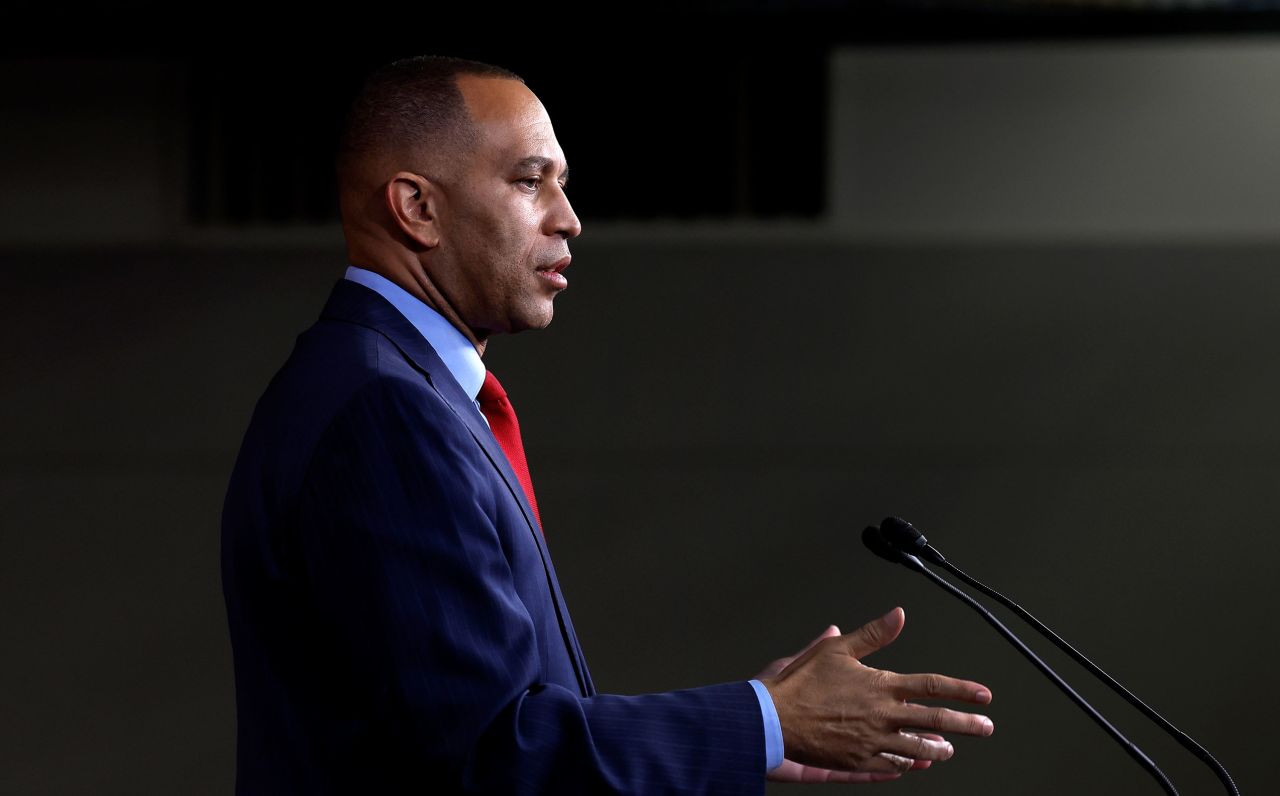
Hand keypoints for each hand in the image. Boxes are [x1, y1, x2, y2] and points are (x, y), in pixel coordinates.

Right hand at [759, 607, 993, 776]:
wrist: (776, 718)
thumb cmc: (802, 682)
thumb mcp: (836, 649)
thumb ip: (873, 634)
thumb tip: (898, 616)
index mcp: (881, 686)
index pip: (931, 687)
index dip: (961, 690)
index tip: (983, 694)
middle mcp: (883, 715)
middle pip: (936, 722)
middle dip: (966, 724)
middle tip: (986, 727)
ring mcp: (873, 741)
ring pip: (917, 749)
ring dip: (938, 749)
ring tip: (950, 750)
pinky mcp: (858, 761)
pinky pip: (891, 766)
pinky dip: (906, 764)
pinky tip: (913, 764)